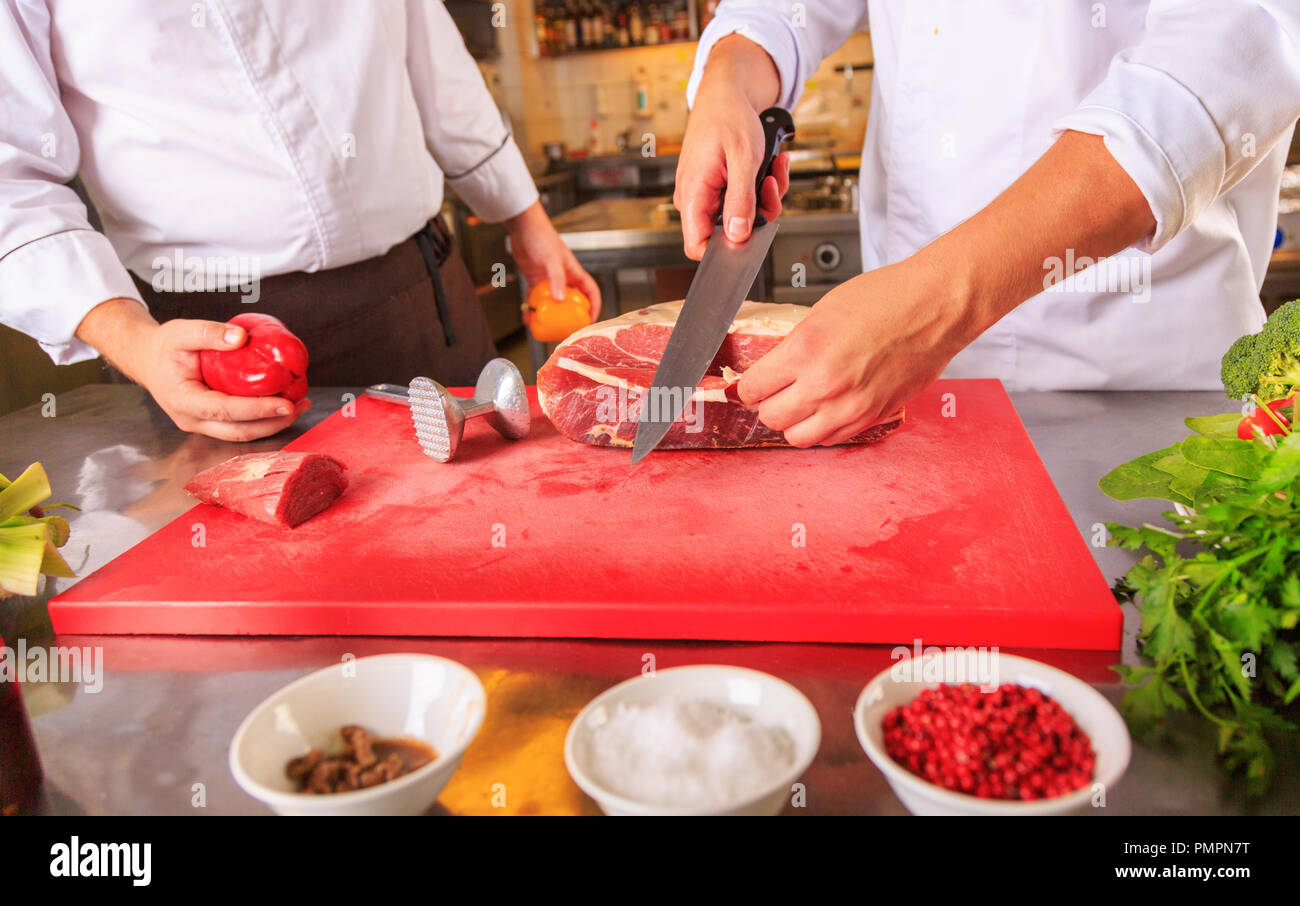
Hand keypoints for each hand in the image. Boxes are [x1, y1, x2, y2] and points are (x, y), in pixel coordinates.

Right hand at [76, 299, 308, 440]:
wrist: (145, 358)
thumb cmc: (163, 346)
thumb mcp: (180, 331)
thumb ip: (209, 332)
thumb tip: (241, 336)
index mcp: (183, 400)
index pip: (225, 411)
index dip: (257, 410)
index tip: (285, 403)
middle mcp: (191, 420)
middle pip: (238, 431)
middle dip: (273, 423)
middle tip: (300, 406)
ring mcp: (200, 425)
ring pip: (241, 434)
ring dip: (273, 424)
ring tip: (299, 406)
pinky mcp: (209, 422)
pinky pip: (239, 426)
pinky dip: (262, 419)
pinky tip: (282, 405)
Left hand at [504, 200, 601, 320]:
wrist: (523, 226)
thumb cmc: (542, 237)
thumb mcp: (552, 259)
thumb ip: (557, 279)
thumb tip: (559, 300)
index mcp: (574, 272)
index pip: (591, 292)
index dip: (594, 306)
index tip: (590, 320)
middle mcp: (564, 277)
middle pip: (573, 300)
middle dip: (571, 315)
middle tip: (567, 330)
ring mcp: (549, 278)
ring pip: (553, 301)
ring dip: (550, 314)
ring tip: (545, 328)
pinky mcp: (535, 278)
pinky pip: (536, 297)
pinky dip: (532, 307)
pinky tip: (527, 317)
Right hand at [674, 34, 789, 259]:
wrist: (726, 94)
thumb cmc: (729, 117)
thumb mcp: (743, 160)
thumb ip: (741, 201)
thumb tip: (738, 236)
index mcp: (693, 195)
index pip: (698, 245)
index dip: (724, 250)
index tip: (751, 237)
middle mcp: (695, 198)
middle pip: (727, 232)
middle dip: (757, 214)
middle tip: (769, 188)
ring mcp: (707, 194)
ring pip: (740, 217)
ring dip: (764, 197)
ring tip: (771, 171)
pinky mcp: (718, 188)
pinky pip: (742, 201)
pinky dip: (761, 187)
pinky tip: (770, 167)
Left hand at [738, 261, 975, 446]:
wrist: (935, 306)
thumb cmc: (887, 298)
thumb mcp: (822, 312)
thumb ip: (795, 345)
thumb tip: (774, 368)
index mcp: (805, 350)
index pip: (753, 388)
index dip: (746, 386)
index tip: (748, 384)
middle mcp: (824, 384)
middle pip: (770, 417)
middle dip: (766, 404)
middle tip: (772, 392)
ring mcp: (849, 406)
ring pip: (797, 437)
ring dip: (791, 422)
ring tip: (798, 404)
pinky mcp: (871, 416)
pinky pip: (830, 439)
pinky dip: (820, 429)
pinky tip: (823, 410)